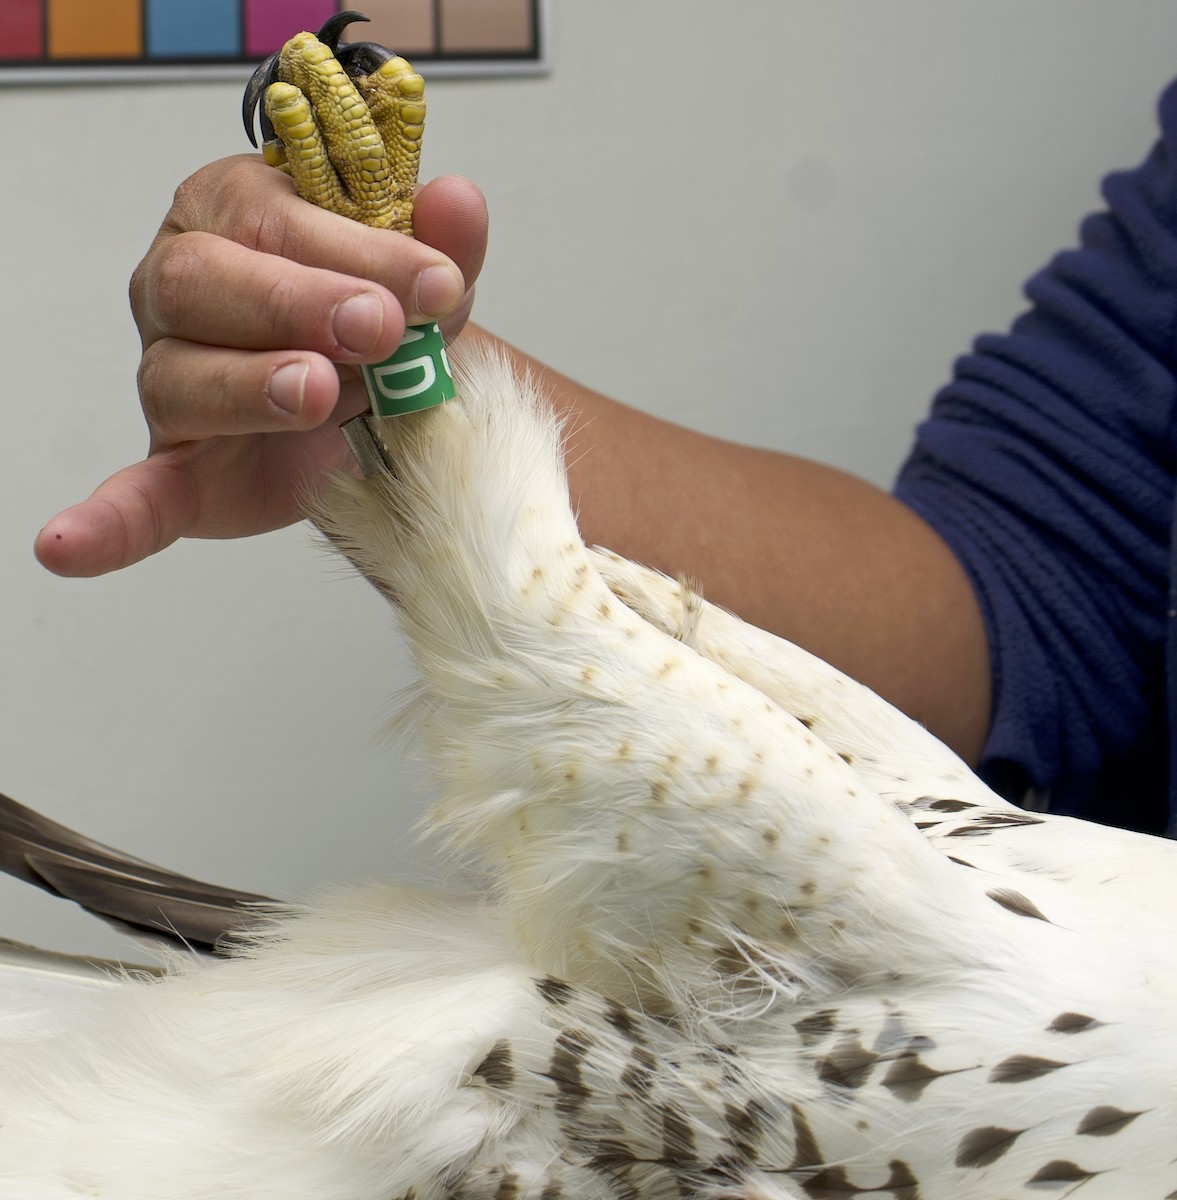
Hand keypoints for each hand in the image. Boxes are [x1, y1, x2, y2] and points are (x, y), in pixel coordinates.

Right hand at [35, 153, 487, 576]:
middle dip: (297, 304)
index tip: (435, 286)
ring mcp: (173, 378)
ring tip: (317, 394)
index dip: (360, 251)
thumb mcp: (423, 284)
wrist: (377, 411)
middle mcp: (186, 288)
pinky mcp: (182, 468)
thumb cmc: (381, 330)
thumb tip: (458, 201)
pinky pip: (134, 496)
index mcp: (239, 217)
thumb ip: (440, 244)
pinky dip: (106, 523)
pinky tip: (70, 544)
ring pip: (181, 377)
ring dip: (253, 387)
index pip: (278, 218)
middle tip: (378, 330)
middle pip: (205, 281)